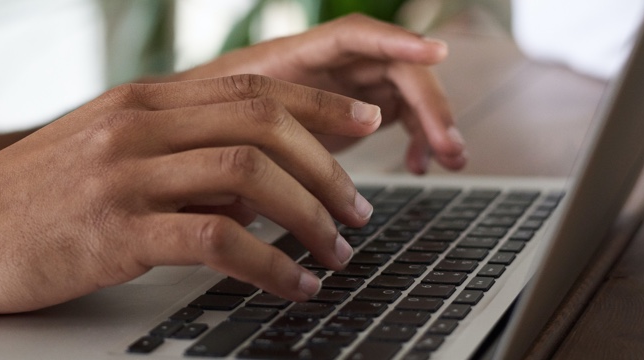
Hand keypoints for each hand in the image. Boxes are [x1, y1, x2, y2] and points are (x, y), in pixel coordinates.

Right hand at [0, 75, 379, 315]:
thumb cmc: (26, 203)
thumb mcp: (102, 156)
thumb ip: (174, 157)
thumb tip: (251, 187)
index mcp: (140, 101)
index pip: (252, 86)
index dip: (320, 102)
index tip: (364, 122)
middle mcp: (137, 124)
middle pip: (264, 122)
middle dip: (329, 166)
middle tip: (358, 209)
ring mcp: (123, 174)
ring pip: (250, 174)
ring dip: (309, 215)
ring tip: (335, 251)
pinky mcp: (113, 230)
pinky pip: (217, 240)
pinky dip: (270, 265)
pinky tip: (292, 286)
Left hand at [168, 14, 465, 173]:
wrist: (194, 131)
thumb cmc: (203, 120)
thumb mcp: (224, 126)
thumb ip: (255, 134)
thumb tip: (279, 162)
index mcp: (297, 54)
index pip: (355, 36)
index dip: (397, 40)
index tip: (435, 53)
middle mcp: (330, 63)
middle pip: (395, 67)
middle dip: (430, 103)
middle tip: (448, 145)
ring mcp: (346, 85)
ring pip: (406, 92)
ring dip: (433, 123)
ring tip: (449, 160)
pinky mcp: (355, 111)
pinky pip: (400, 116)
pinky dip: (415, 138)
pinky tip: (420, 166)